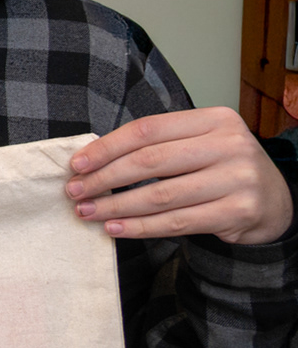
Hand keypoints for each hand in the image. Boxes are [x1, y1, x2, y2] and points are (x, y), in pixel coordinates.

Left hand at [67, 108, 292, 243]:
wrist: (272, 201)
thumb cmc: (219, 168)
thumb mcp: (198, 144)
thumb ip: (157, 146)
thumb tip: (92, 161)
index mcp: (215, 119)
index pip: (148, 130)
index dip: (107, 147)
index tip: (77, 164)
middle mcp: (230, 144)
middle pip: (150, 162)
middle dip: (105, 178)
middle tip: (75, 192)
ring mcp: (238, 178)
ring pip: (161, 195)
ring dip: (116, 206)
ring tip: (87, 212)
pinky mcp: (239, 211)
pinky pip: (177, 222)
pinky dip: (140, 227)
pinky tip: (115, 228)